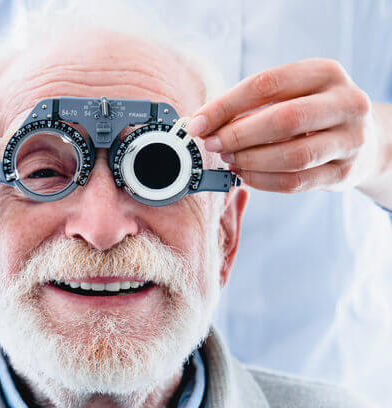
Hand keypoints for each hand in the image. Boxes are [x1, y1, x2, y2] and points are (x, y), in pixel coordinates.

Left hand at [187, 58, 381, 194]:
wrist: (363, 140)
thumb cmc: (311, 115)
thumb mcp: (289, 96)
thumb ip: (249, 106)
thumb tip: (199, 123)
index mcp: (325, 73)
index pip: (266, 85)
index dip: (225, 106)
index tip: (197, 124)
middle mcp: (346, 102)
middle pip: (284, 119)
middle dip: (238, 135)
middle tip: (212, 144)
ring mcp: (350, 140)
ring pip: (292, 155)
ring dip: (250, 160)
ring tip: (228, 160)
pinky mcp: (345, 173)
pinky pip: (296, 181)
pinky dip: (262, 180)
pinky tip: (245, 175)